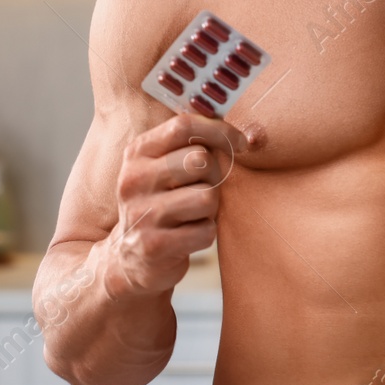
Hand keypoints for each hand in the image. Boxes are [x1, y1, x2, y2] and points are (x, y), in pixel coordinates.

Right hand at [99, 113, 242, 299]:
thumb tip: (254, 136)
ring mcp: (142, 213)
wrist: (130, 258)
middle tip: (202, 190)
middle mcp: (134, 180)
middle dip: (214, 176)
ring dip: (210, 208)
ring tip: (193, 214)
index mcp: (137, 153)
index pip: (183, 126)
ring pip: (207, 196)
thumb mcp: (167, 167)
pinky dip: (205, 233)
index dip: (219, 131)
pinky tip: (188, 236)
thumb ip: (200, 144)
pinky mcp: (154, 246)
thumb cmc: (164, 203)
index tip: (240, 143)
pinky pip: (206, 231)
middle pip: (199, 160)